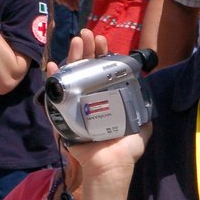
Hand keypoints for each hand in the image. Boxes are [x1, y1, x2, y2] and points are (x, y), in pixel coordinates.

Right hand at [46, 28, 150, 178]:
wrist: (110, 165)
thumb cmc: (124, 149)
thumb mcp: (140, 127)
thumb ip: (142, 113)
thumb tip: (146, 101)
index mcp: (106, 99)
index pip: (102, 71)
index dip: (102, 55)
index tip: (104, 42)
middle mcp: (89, 99)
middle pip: (85, 69)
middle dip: (86, 50)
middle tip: (87, 34)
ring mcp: (75, 106)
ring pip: (71, 76)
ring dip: (72, 57)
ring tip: (76, 41)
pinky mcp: (62, 115)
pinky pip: (54, 95)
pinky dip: (53, 79)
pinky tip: (53, 65)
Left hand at [54, 0, 79, 11]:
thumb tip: (79, 1)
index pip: (74, 0)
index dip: (76, 4)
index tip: (77, 9)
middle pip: (69, 1)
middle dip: (71, 5)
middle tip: (72, 8)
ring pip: (63, 0)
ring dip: (65, 3)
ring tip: (67, 5)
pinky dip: (58, 0)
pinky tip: (60, 2)